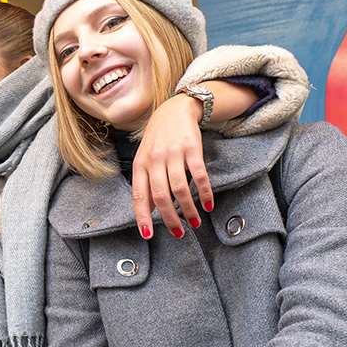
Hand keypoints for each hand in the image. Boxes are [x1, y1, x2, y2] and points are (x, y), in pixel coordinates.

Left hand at [132, 94, 213, 238]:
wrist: (174, 111)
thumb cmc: (157, 141)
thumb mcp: (145, 160)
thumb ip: (146, 184)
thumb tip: (148, 211)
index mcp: (140, 165)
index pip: (139, 195)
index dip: (142, 216)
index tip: (147, 235)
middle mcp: (154, 160)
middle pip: (160, 195)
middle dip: (169, 218)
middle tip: (178, 233)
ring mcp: (173, 153)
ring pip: (179, 188)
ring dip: (188, 209)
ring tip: (194, 222)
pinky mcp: (192, 148)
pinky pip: (199, 176)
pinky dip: (204, 193)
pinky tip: (208, 205)